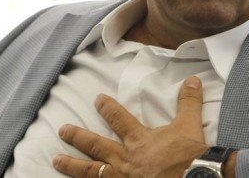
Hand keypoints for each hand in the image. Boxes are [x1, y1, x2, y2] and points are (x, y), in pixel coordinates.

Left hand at [53, 75, 207, 177]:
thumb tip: (193, 80)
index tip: (97, 100)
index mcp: (139, 140)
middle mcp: (125, 159)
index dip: (107, 107)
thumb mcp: (189, 126)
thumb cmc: (188, 157)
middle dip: (77, 137)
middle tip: (62, 130)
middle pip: (96, 145)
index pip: (118, 119)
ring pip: (91, 171)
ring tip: (56, 161)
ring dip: (72, 165)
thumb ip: (188, 103)